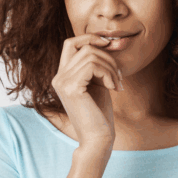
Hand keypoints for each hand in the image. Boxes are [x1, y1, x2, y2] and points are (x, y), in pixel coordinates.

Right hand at [50, 35, 120, 151]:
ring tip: (117, 83)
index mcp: (62, 75)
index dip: (91, 37)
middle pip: (82, 45)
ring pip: (90, 54)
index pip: (72, 43)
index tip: (111, 44)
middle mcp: (58, 77)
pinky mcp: (71, 87)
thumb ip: (96, 64)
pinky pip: (93, 65)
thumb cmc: (99, 114)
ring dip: (110, 66)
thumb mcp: (97, 83)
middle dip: (106, 53)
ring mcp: (62, 82)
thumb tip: (109, 40)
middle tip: (119, 71)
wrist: (97, 139)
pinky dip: (108, 73)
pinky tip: (114, 88)